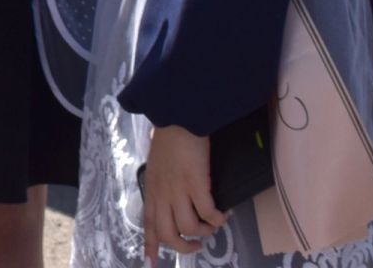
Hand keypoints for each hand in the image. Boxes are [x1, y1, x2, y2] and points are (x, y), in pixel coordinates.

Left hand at [141, 124, 224, 262]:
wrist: (177, 119)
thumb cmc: (168, 141)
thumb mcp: (157, 167)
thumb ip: (161, 186)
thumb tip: (170, 200)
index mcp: (151, 190)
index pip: (148, 224)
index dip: (150, 245)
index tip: (151, 261)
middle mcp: (161, 195)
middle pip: (168, 234)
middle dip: (184, 246)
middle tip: (197, 243)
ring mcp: (178, 191)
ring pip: (189, 228)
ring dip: (205, 231)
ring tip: (213, 225)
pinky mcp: (196, 185)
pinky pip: (208, 213)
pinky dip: (217, 218)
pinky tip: (223, 213)